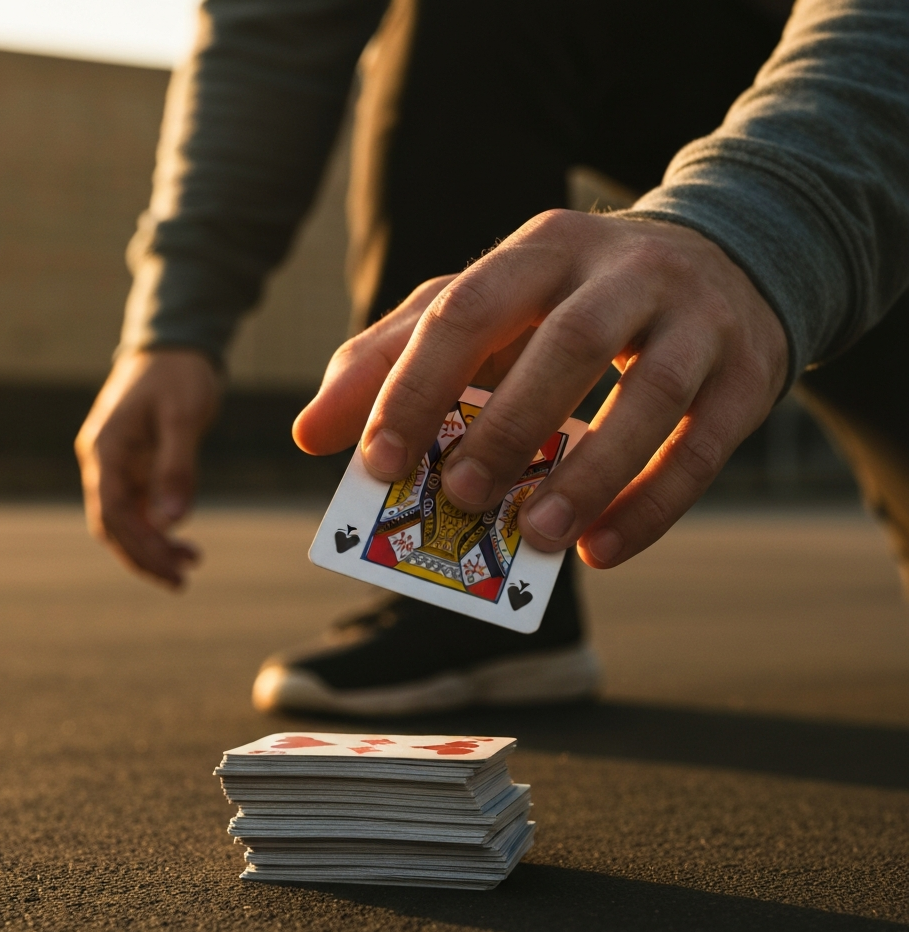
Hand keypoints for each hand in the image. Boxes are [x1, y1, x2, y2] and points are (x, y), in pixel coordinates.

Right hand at [75, 349, 220, 586]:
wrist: (176, 346)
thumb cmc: (179, 376)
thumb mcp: (183, 417)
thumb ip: (177, 468)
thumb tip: (171, 522)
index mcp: (105, 448)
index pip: (113, 513)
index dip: (140, 547)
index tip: (172, 569)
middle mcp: (103, 461)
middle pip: (113, 524)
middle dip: (145, 556)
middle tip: (182, 580)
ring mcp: (116, 465)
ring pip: (126, 520)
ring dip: (153, 546)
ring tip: (191, 563)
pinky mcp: (134, 466)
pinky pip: (139, 506)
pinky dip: (159, 527)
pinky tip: (184, 541)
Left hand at [295, 211, 787, 567]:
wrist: (720, 264)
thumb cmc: (570, 303)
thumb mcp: (485, 311)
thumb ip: (395, 359)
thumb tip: (312, 433)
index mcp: (541, 251)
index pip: (465, 308)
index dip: (414, 386)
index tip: (373, 463)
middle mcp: (624, 272)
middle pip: (567, 345)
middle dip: (507, 428)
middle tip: (456, 500)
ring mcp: (696, 320)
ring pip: (648, 396)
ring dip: (588, 475)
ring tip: (532, 537)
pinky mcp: (748, 373)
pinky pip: (705, 447)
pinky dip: (652, 505)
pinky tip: (598, 551)